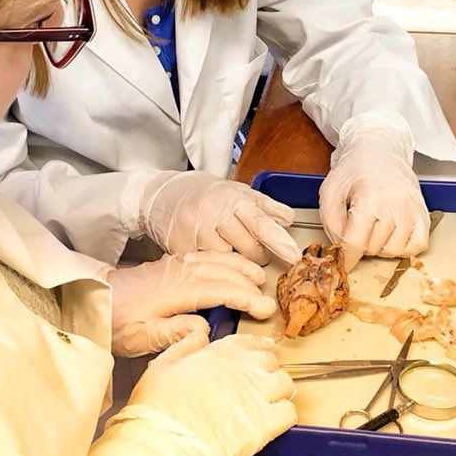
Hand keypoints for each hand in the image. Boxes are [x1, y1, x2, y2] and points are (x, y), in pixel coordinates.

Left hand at [108, 251, 275, 356]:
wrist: (92, 300)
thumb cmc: (115, 322)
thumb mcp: (141, 337)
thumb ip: (173, 333)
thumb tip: (205, 330)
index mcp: (174, 290)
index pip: (220, 290)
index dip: (245, 299)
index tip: (264, 309)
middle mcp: (177, 272)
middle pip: (222, 270)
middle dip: (248, 280)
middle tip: (268, 294)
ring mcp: (173, 265)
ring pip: (213, 259)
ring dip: (238, 265)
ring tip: (256, 275)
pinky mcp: (168, 264)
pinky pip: (202, 255)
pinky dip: (221, 258)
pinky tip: (228, 263)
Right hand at [112, 331, 296, 455]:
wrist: (168, 443)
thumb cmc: (159, 408)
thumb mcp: (163, 365)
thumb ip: (184, 347)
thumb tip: (197, 336)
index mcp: (221, 352)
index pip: (250, 342)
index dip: (258, 347)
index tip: (262, 351)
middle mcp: (245, 368)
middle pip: (272, 362)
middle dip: (267, 371)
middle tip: (257, 385)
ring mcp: (259, 394)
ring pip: (286, 384)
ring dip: (278, 392)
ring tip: (267, 403)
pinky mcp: (267, 423)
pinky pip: (290, 413)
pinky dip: (284, 416)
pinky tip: (271, 422)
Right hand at [139, 169, 300, 265]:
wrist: (162, 194)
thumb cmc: (205, 193)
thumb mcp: (237, 191)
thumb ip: (265, 206)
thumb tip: (289, 219)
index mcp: (232, 200)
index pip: (260, 222)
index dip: (278, 240)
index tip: (293, 255)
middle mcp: (214, 215)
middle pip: (248, 248)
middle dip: (258, 254)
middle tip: (255, 249)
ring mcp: (196, 232)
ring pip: (229, 260)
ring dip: (236, 260)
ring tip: (228, 245)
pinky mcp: (182, 248)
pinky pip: (208, 264)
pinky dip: (214, 262)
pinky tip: (210, 249)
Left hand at [319, 116, 429, 268]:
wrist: (380, 149)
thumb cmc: (354, 169)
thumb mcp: (330, 192)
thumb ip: (331, 223)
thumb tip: (343, 249)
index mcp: (370, 197)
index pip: (356, 242)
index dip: (346, 256)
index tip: (343, 259)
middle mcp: (396, 204)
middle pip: (373, 248)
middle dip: (361, 243)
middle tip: (358, 224)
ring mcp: (413, 210)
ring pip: (394, 251)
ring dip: (380, 245)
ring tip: (374, 226)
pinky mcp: (424, 213)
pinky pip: (416, 246)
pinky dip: (402, 246)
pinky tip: (391, 233)